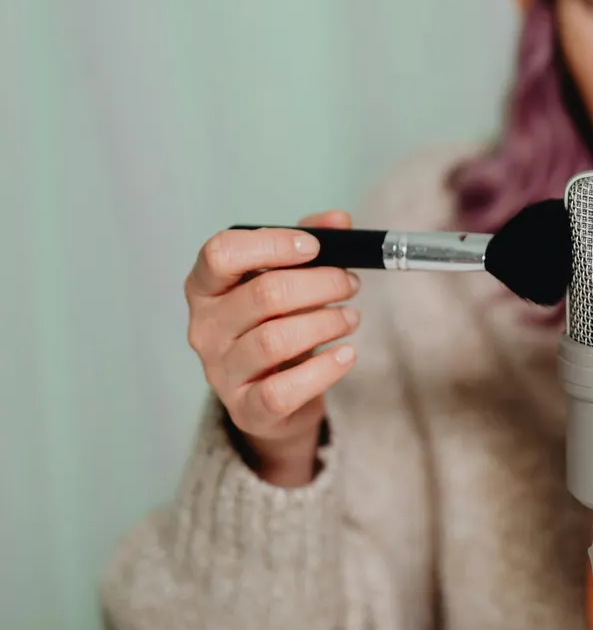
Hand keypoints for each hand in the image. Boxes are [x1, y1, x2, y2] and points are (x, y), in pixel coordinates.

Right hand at [184, 210, 360, 484]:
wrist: (274, 398)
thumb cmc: (277, 325)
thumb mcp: (288, 280)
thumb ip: (311, 244)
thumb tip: (338, 221)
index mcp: (206, 287)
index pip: (221, 253)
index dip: (272, 245)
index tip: (314, 247)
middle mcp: (205, 327)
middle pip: (264, 294)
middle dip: (321, 284)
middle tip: (350, 284)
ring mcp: (221, 371)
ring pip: (276, 340)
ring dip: (327, 322)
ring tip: (351, 317)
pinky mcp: (246, 409)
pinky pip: (283, 390)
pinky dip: (323, 370)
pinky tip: (346, 355)